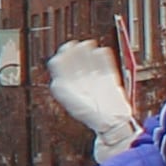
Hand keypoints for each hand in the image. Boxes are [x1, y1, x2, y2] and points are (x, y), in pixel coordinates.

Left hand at [46, 41, 135, 156]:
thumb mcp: (70, 102)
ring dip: (87, 50)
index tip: (64, 51)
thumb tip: (55, 81)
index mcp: (68, 85)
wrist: (110, 121)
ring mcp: (94, 78)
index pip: (59, 65)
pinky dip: (103, 56)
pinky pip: (105, 62)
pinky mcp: (108, 78)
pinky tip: (101, 51)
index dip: (61, 56)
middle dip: (73, 50)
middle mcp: (80, 80)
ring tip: (87, 44)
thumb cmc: (89, 114)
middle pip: (73, 59)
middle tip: (74, 44)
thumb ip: (61, 90)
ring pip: (88, 59)